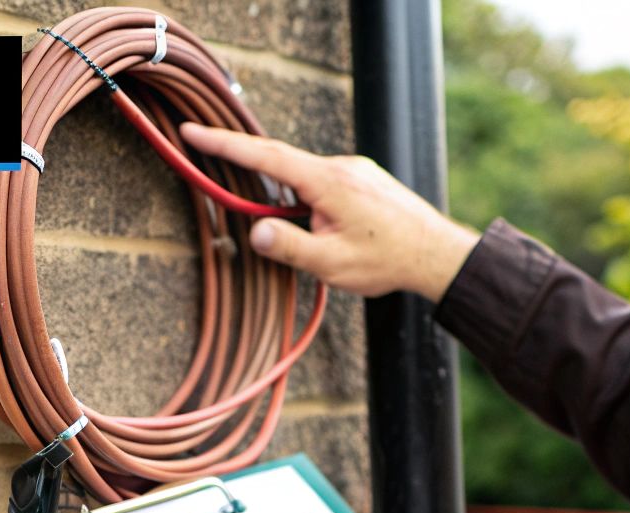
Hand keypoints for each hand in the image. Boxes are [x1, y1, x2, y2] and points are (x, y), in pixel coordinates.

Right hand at [180, 122, 480, 301]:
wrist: (437, 253)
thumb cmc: (388, 260)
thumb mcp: (331, 264)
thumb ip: (288, 247)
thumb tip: (254, 232)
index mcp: (327, 182)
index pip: (265, 157)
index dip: (225, 144)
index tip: (193, 131)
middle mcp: (340, 167)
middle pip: (280, 161)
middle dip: (244, 161)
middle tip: (208, 152)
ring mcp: (354, 170)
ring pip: (304, 178)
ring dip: (288, 201)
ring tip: (303, 236)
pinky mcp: (363, 180)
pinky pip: (323, 184)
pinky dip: (308, 201)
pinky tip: (321, 231)